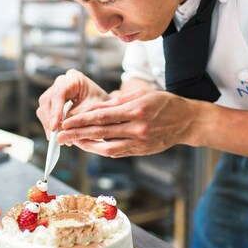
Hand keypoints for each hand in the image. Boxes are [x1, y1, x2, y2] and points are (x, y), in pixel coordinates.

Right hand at [36, 69, 109, 136]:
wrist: (106, 106)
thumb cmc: (103, 105)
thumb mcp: (94, 111)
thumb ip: (79, 117)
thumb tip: (62, 128)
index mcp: (74, 78)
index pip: (59, 93)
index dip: (55, 111)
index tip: (54, 126)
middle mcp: (61, 82)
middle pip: (47, 100)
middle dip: (50, 120)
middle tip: (56, 137)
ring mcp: (55, 90)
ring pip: (44, 108)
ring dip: (49, 125)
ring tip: (60, 139)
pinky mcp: (53, 101)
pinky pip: (46, 113)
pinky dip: (51, 125)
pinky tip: (59, 135)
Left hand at [57, 89, 197, 156]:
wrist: (186, 121)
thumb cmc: (165, 103)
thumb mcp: (142, 95)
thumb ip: (118, 102)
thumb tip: (94, 108)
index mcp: (136, 110)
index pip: (102, 116)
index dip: (81, 120)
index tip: (66, 121)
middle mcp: (137, 128)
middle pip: (101, 132)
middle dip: (77, 134)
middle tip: (60, 136)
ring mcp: (139, 142)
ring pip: (107, 148)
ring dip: (87, 145)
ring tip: (72, 142)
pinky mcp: (141, 151)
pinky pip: (117, 152)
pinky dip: (102, 150)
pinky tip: (90, 146)